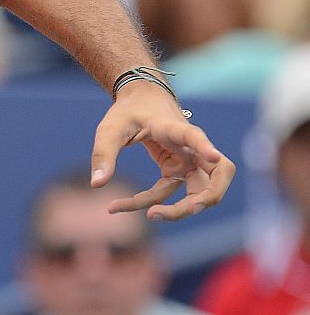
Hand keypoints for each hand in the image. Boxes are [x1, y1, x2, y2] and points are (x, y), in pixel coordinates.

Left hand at [90, 81, 234, 220]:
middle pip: (217, 174)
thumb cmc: (128, 112)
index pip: (194, 137)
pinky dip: (148, 202)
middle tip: (165, 212)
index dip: (205, 146)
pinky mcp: (179, 170)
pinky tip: (116, 206)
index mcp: (174, 128)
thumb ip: (103, 153)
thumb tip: (97, 184)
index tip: (213, 156)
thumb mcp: (110, 128)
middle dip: (202, 199)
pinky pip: (169, 193)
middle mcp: (191, 147)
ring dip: (174, 211)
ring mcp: (189, 161)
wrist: (141, 101)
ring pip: (198, 192)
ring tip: (131, 213)